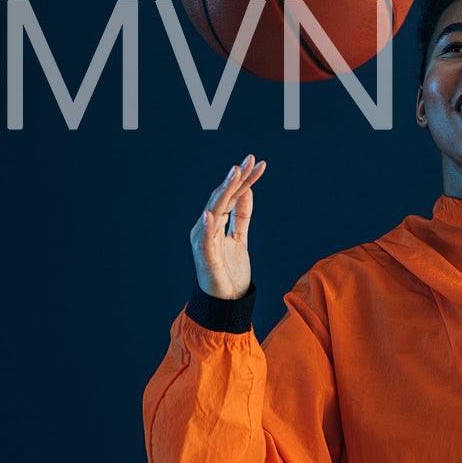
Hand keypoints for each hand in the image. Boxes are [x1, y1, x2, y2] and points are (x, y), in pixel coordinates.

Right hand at [190, 153, 266, 299]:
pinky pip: (205, 241)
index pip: (230, 195)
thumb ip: (242, 215)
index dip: (243, 179)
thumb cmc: (230, 270)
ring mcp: (204, 242)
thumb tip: (247, 189)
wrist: (226, 302)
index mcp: (214, 223)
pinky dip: (207, 226)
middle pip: (222, 197)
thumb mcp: (240, 237)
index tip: (257, 163)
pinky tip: (210, 214)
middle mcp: (206, 228)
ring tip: (234, 174)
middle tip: (248, 160)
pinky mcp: (205, 258)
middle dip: (236, 178)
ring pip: (215, 211)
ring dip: (224, 192)